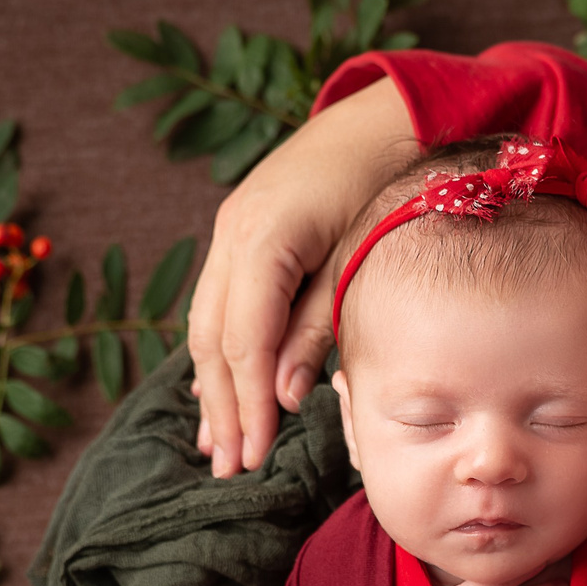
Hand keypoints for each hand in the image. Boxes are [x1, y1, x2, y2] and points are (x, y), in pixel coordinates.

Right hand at [187, 76, 416, 476]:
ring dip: (209, 386)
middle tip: (229, 467)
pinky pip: (215, 304)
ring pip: (204, 323)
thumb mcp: (356, 262)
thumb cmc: (382, 187)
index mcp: (263, 238)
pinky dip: (217, 352)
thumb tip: (280, 396)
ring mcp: (227, 230)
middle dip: (220, 407)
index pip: (244, 340)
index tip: (254, 454)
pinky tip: (216, 388)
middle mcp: (232, 233)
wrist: (379, 118)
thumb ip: (315, 329)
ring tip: (215, 443)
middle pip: (212, 338)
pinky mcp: (236, 234)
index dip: (246, 402)